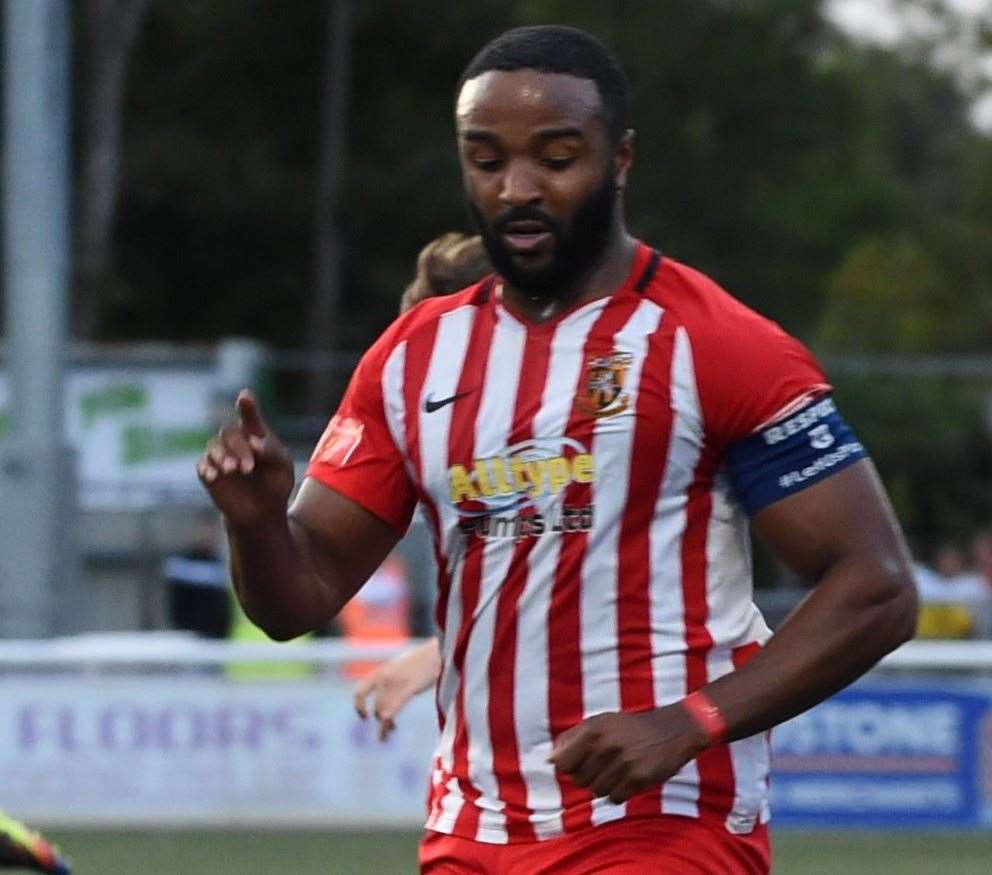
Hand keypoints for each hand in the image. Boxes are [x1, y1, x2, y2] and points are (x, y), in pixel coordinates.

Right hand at [197, 389, 294, 528]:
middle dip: (239, 448)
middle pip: (230, 433)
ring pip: (214, 446)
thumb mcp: (282, 468)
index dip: (247, 406)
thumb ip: (272, 452)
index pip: (250, 416)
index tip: (245, 396)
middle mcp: (236, 441)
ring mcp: (221, 456)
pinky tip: (214, 475)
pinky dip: (207, 468)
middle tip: (248, 467)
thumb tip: (254, 442)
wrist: (263, 512)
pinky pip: (202, 465)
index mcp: (256, 435)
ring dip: (222, 456)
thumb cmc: (276, 485)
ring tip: (232, 469)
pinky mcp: (209, 473)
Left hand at [353, 639, 441, 739]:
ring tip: (389, 733)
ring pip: (382, 712)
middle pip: (375, 706)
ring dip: (384, 726)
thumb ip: (389, 679)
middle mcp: (384, 677)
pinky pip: (391, 712)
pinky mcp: (408, 689)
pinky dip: (386, 726)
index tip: (364, 717)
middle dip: (378, 719)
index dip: (359, 706)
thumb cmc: (421, 660)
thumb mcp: (399, 667)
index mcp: (381, 672)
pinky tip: (388, 732)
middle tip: (384, 729)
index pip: (360, 692)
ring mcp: (395, 684)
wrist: (437, 652)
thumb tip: (384, 696)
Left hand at [549, 704, 708, 803]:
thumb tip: (549, 760)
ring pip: (596, 791)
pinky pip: (615, 798)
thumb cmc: (628, 728)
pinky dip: (619, 792)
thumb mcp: (599, 722)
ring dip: (604, 785)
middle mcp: (606, 746)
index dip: (567, 766)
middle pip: (579, 780)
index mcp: (592, 730)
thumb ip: (572, 738)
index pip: (561, 763)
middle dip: (588, 776)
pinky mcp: (638, 779)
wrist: (670, 731)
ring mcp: (623, 763)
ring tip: (617, 769)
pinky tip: (628, 778)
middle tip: (604, 764)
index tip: (577, 763)